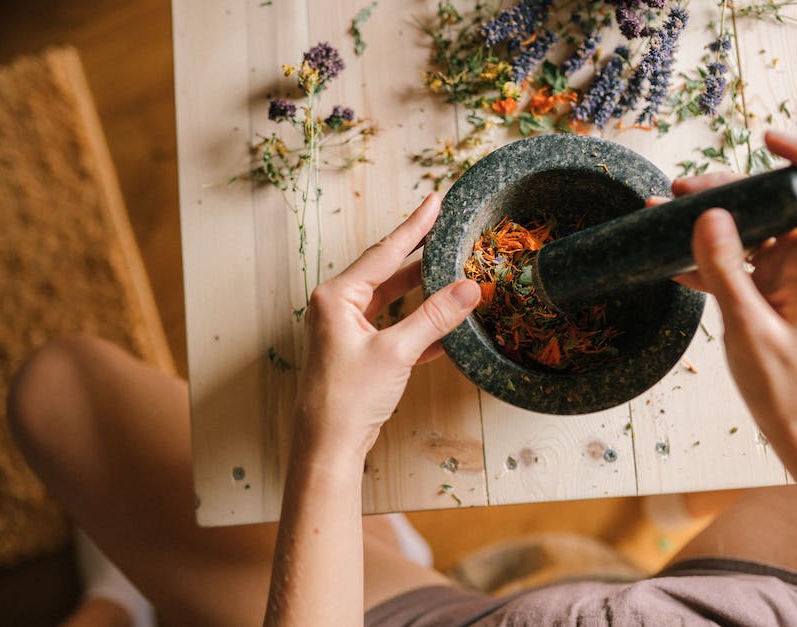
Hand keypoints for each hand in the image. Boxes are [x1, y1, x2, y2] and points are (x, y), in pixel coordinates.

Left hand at [292, 194, 479, 456]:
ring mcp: (345, 329)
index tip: (435, 202)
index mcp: (336, 297)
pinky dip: (417, 324)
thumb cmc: (349, 398)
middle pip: (385, 270)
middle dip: (417, 252)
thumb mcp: (396, 352)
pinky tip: (445, 323)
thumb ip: (434, 317)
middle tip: (444, 229)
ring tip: (450, 269)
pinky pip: (392, 327)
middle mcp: (336, 307)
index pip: (383, 253)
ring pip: (390, 299)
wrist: (327, 447)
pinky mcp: (357, 352)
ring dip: (420, 290)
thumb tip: (469, 288)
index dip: (413, 227)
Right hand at [666, 130, 796, 446]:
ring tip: (665, 210)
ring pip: (750, 229)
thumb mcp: (747, 326)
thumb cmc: (785, 384)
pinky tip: (668, 259)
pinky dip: (703, 257)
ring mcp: (783, 277)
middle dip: (729, 187)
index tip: (765, 139)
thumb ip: (726, 269)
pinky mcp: (764, 295)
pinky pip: (734, 262)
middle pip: (775, 202)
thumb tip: (707, 216)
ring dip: (709, 219)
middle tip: (682, 187)